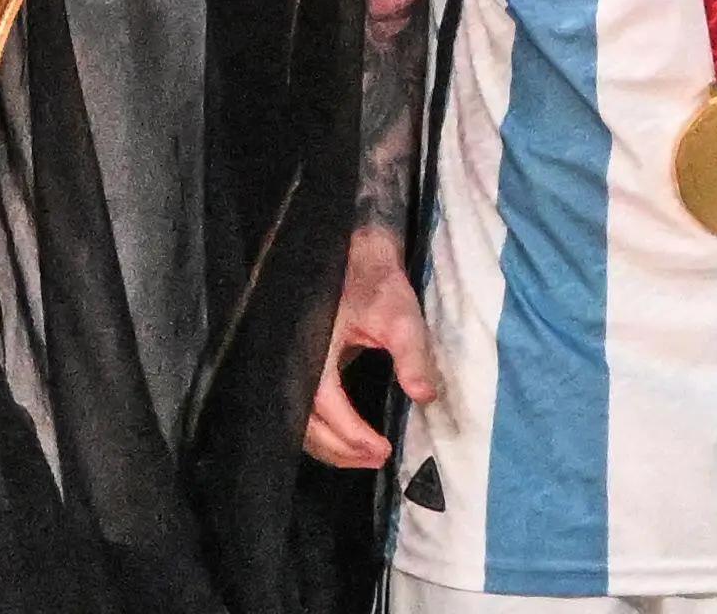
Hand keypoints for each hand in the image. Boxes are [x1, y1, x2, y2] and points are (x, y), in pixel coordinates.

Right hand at [305, 227, 440, 468]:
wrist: (355, 257)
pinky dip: (323, 433)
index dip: (351, 433)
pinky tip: (348, 441)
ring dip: (332, 447)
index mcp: (314, 347)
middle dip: (342, 449)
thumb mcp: (401, 315)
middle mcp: (294, 361)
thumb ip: (413, 355)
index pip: (326, 404)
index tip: (382, 450)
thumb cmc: (377, 285)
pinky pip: (302, 412)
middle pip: (307, 423)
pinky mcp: (299, 369)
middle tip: (379, 459)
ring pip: (301, 423)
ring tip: (368, 457)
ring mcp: (292, 366)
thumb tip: (425, 397)